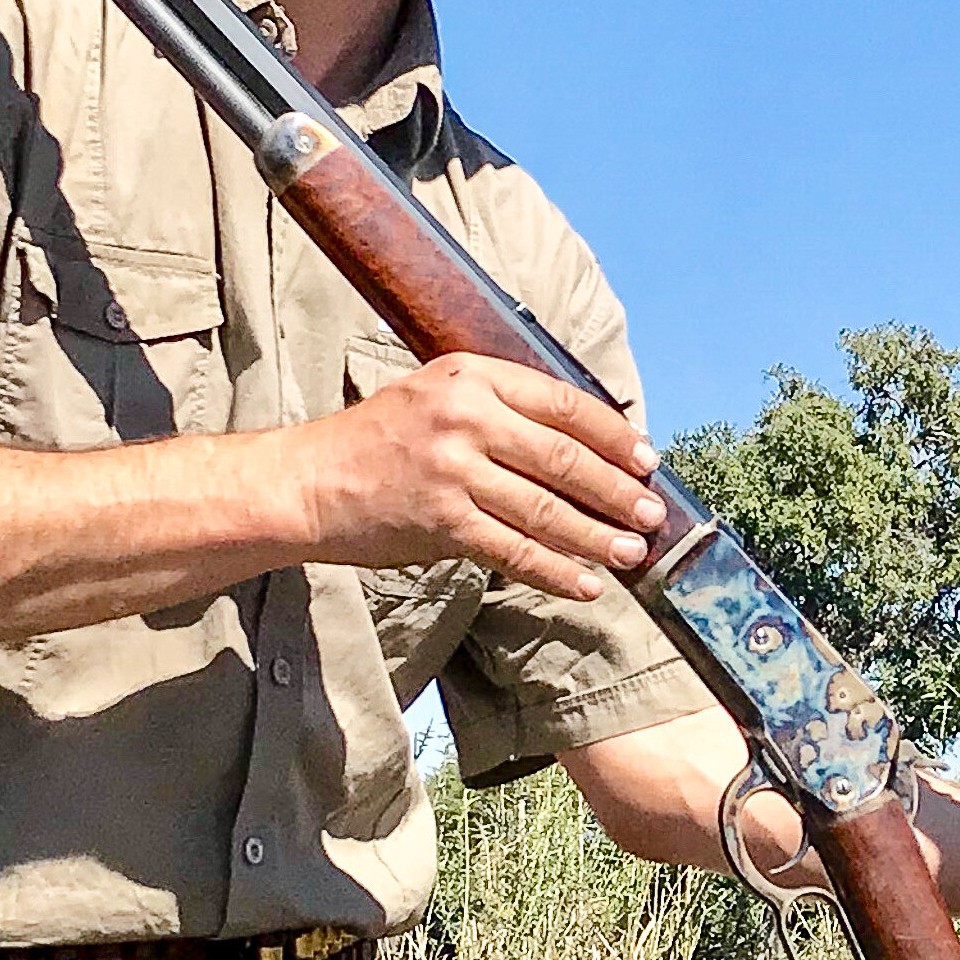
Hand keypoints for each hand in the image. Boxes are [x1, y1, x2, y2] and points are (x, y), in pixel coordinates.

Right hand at [288, 353, 663, 599]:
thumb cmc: (377, 439)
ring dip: (597, 536)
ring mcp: (453, 472)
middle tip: (652, 513)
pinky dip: (556, 571)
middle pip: (565, 458)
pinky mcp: (442, 522)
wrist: (307, 482)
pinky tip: (586, 583)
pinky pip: (514, 551)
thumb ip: (499, 406)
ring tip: (632, 552)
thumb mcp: (435, 393)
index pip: (563, 403)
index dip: (613, 435)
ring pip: (546, 509)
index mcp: (471, 376)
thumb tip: (581, 442)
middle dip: (617, 490)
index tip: (645, 458)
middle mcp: (466, 418)